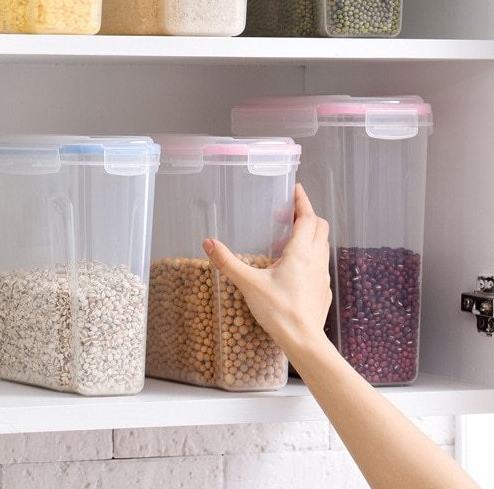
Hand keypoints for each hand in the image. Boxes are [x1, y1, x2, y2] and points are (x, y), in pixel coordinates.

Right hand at [203, 184, 331, 358]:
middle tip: (286, 214)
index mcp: (301, 253)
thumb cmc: (279, 311)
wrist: (304, 342)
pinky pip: (319, 264)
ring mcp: (322, 276)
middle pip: (319, 227)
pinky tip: (291, 268)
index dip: (303, 201)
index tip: (296, 189)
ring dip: (307, 235)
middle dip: (306, 215)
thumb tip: (208, 243)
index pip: (308, 217)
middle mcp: (316, 260)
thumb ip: (228, 262)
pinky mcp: (323, 290)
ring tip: (283, 241)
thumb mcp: (249, 284)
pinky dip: (309, 255)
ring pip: (321, 245)